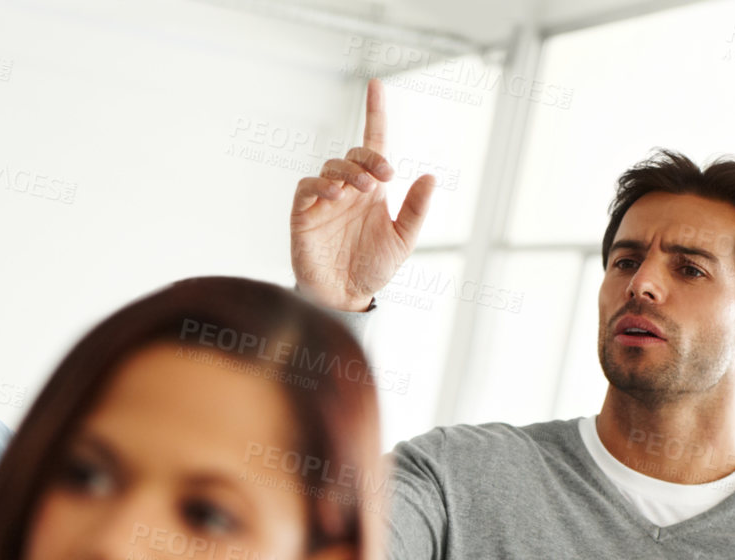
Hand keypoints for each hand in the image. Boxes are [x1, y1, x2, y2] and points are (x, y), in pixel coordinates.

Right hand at [291, 77, 436, 311]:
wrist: (346, 298)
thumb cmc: (373, 269)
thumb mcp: (403, 240)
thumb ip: (415, 210)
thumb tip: (430, 177)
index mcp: (372, 190)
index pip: (373, 143)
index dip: (374, 113)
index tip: (376, 84)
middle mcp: (348, 190)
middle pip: (353, 154)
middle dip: (368, 158)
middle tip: (382, 178)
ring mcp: (324, 201)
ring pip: (331, 167)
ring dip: (348, 172)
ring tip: (361, 190)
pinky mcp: (304, 215)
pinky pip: (307, 188)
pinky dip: (320, 185)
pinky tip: (336, 194)